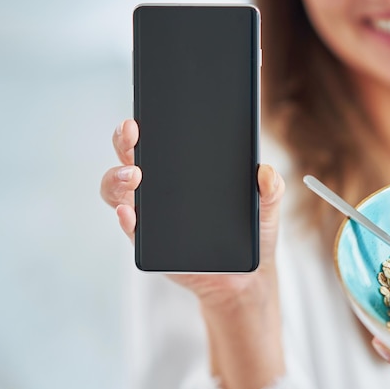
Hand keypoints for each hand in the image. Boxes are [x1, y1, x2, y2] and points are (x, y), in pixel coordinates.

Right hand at [99, 119, 285, 310]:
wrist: (245, 276)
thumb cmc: (252, 232)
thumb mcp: (267, 205)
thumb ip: (271, 187)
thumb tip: (265, 171)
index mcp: (185, 168)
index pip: (159, 139)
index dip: (147, 123)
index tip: (144, 112)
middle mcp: (160, 186)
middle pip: (130, 155)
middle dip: (125, 140)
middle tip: (132, 132)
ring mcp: (151, 213)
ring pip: (118, 189)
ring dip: (117, 177)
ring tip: (134, 175)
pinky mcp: (148, 242)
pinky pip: (129, 226)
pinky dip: (125, 217)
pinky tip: (131, 212)